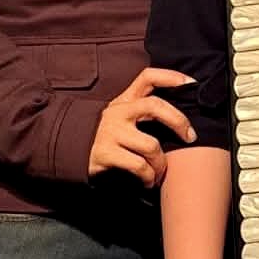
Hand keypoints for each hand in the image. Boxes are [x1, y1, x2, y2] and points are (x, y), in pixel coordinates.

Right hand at [88, 67, 195, 185]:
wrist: (68, 149)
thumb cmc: (103, 134)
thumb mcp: (118, 115)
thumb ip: (140, 110)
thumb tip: (179, 116)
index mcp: (124, 101)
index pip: (147, 78)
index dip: (170, 77)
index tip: (191, 83)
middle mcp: (118, 112)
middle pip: (155, 106)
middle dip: (179, 121)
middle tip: (190, 137)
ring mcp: (112, 132)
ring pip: (151, 145)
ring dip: (161, 163)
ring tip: (161, 172)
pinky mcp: (106, 153)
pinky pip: (138, 166)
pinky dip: (148, 177)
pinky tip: (148, 181)